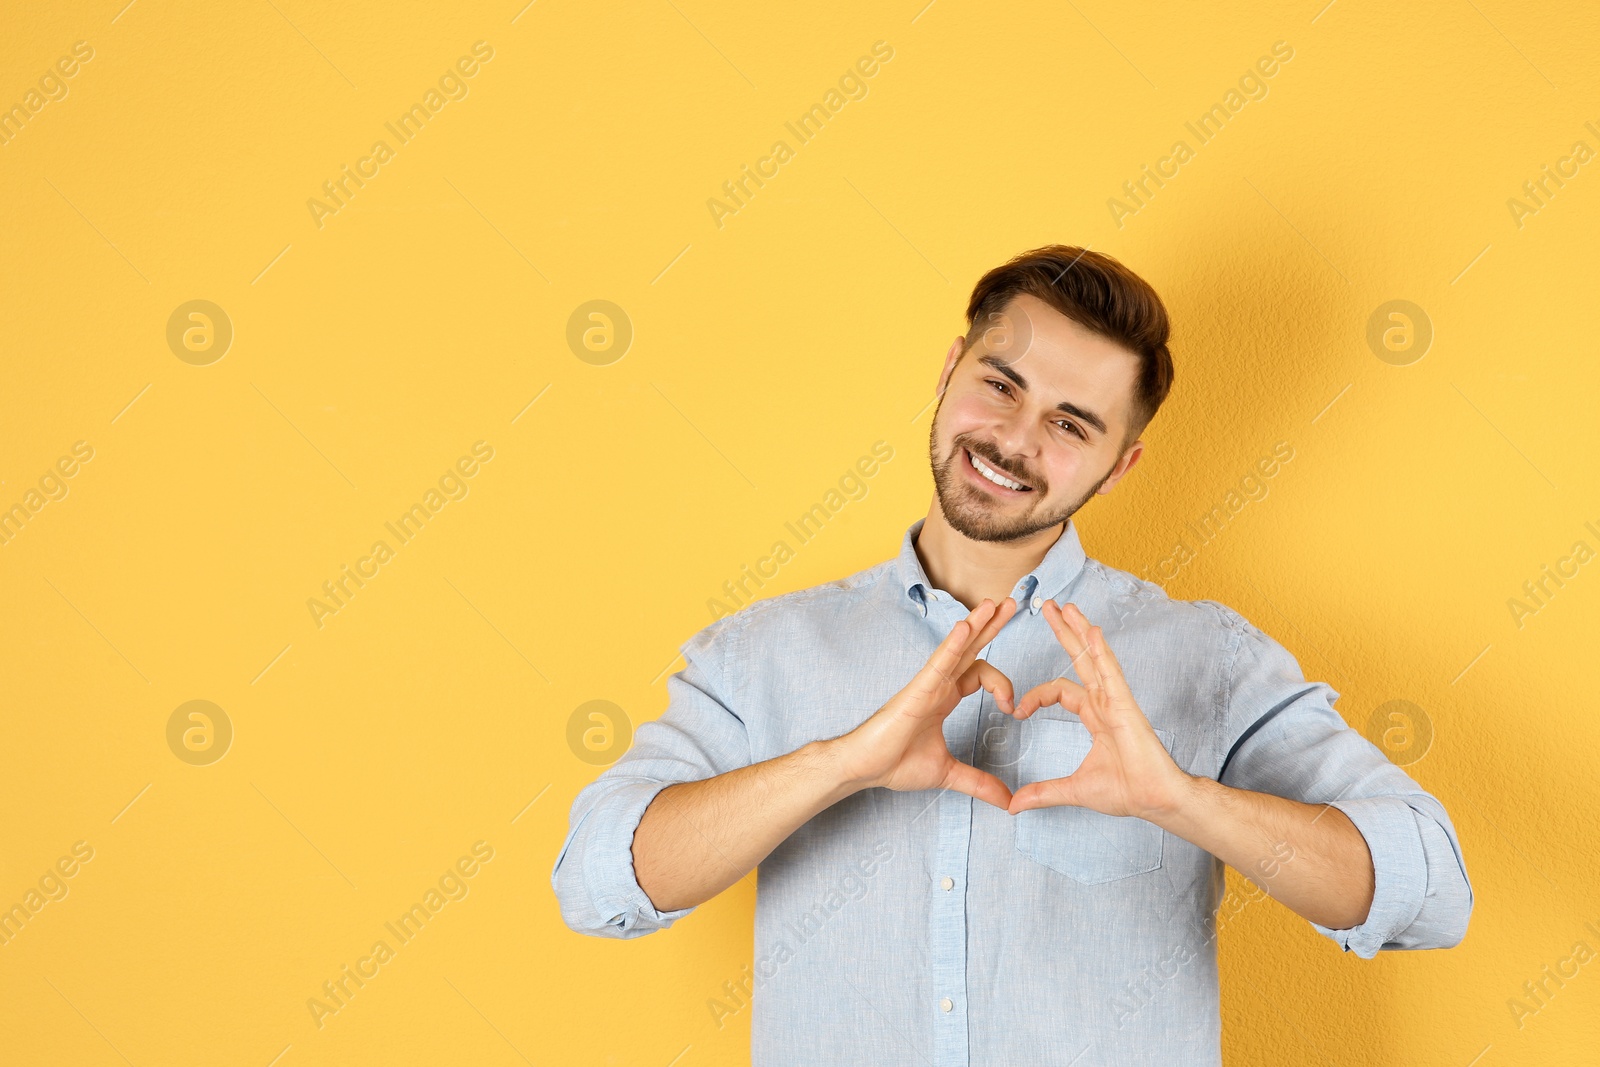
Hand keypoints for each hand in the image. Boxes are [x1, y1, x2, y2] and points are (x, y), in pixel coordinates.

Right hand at [836, 597, 1019, 809]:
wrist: (865, 767)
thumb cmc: (896, 763)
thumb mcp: (948, 773)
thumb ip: (980, 783)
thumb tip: (1008, 803)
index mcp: (945, 697)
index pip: (979, 673)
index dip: (1002, 685)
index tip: (1012, 709)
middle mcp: (938, 684)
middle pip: (971, 648)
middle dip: (991, 626)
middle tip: (1012, 604)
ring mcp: (928, 684)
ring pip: (957, 648)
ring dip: (977, 624)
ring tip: (994, 604)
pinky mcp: (917, 689)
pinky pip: (939, 662)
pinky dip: (953, 644)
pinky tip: (966, 627)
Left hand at [1006, 600, 1191, 820]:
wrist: (1155, 800)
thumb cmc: (1126, 791)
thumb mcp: (1075, 790)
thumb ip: (1043, 793)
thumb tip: (1014, 806)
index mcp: (1095, 715)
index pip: (1060, 690)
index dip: (1035, 695)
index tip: (1015, 711)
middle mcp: (1105, 701)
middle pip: (1079, 659)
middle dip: (1063, 632)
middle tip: (1048, 606)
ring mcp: (1116, 700)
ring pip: (1094, 657)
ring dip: (1079, 630)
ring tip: (1066, 607)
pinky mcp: (1125, 705)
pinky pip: (1110, 671)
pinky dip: (1100, 650)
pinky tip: (1091, 630)